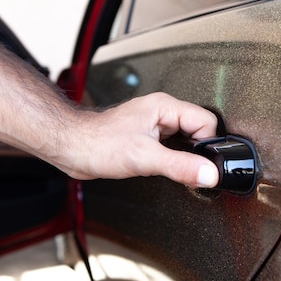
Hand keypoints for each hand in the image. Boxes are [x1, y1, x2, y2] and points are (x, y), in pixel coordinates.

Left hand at [55, 92, 219, 187]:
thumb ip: (180, 166)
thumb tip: (209, 173)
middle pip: (199, 130)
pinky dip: (174, 160)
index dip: (209, 145)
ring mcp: (154, 125)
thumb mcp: (144, 157)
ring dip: (186, 156)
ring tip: (175, 168)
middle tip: (190, 169)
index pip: (207, 122)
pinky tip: (164, 168)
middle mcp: (162, 112)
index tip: (205, 165)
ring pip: (186, 139)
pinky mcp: (147, 138)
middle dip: (199, 152)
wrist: (71, 147)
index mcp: (165, 107)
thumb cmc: (98, 143)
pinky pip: (172, 147)